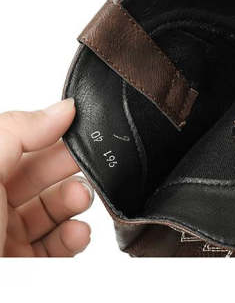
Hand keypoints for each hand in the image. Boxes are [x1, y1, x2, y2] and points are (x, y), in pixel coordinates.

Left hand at [0, 99, 92, 256]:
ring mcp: (9, 235)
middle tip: (87, 164)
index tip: (81, 130)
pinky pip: (60, 244)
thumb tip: (63, 108)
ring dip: (76, 201)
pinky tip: (77, 232)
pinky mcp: (28, 264)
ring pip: (55, 208)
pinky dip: (75, 236)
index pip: (24, 143)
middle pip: (44, 174)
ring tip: (81, 199)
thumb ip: (20, 131)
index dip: (53, 134)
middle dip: (70, 167)